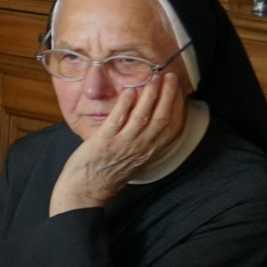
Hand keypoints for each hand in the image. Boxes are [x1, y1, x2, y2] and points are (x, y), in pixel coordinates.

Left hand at [49, 73, 185, 215]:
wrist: (86, 190)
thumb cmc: (108, 173)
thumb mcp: (135, 159)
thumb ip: (144, 142)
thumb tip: (149, 121)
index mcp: (150, 151)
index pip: (173, 126)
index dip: (178, 106)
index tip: (180, 90)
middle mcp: (141, 148)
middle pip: (162, 117)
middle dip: (168, 94)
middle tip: (169, 76)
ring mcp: (123, 145)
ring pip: (143, 116)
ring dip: (149, 94)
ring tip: (152, 77)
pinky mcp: (104, 142)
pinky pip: (118, 120)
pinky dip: (125, 105)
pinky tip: (129, 91)